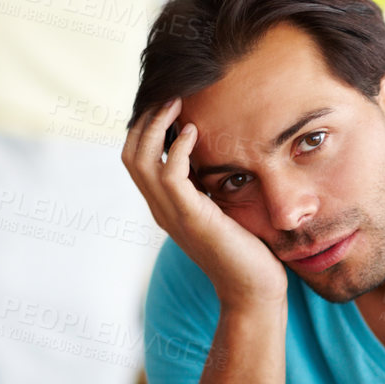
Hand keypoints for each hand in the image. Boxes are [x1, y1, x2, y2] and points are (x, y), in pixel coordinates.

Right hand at [121, 98, 286, 309]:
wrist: (255, 289)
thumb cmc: (247, 250)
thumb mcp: (223, 209)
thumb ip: (210, 186)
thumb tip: (218, 155)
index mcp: (165, 206)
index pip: (136, 159)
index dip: (144, 128)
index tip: (166, 102)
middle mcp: (161, 209)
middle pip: (130, 154)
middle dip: (145, 119)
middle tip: (169, 94)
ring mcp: (172, 214)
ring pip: (141, 161)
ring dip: (156, 126)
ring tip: (177, 102)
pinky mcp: (191, 218)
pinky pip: (170, 175)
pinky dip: (177, 148)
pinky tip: (193, 131)